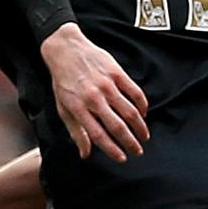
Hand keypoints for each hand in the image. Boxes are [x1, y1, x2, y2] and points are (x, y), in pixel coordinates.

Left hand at [40, 23, 148, 161]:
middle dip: (130, 142)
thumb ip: (75, 132)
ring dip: (140, 127)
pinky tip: (143, 114)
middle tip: (138, 151)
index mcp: (78, 109)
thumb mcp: (63, 108)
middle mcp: (93, 98)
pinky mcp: (116, 72)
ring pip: (129, 111)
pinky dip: (142, 105)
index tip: (122, 158)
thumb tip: (85, 154)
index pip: (98, 135)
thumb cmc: (63, 82)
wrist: (66, 50)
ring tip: (144, 136)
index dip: (112, 149)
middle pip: (117, 126)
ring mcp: (106, 85)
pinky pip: (134, 92)